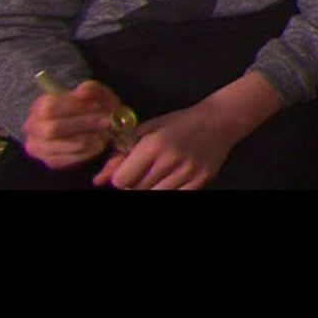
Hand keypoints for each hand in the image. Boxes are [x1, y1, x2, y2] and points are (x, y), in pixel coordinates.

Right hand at [22, 80, 121, 169]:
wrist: (91, 127)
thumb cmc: (92, 108)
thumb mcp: (96, 95)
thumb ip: (92, 89)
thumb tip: (83, 90)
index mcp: (40, 105)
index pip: (49, 107)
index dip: (75, 107)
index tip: (98, 107)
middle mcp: (33, 127)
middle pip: (53, 129)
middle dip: (84, 125)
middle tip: (106, 122)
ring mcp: (38, 146)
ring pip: (61, 146)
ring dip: (87, 140)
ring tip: (105, 134)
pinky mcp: (50, 161)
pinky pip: (66, 160)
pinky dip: (86, 153)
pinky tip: (99, 145)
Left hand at [92, 100, 239, 190]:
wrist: (219, 121)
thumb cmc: (180, 123)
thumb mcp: (147, 130)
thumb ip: (121, 154)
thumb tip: (98, 180)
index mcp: (153, 144)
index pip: (121, 180)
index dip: (121, 178)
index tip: (128, 171)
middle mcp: (169, 159)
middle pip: (136, 189)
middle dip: (136, 182)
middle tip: (147, 169)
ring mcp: (187, 173)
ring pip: (154, 195)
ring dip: (152, 187)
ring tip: (160, 173)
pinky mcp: (200, 182)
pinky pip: (174, 196)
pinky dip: (168, 190)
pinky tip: (171, 179)